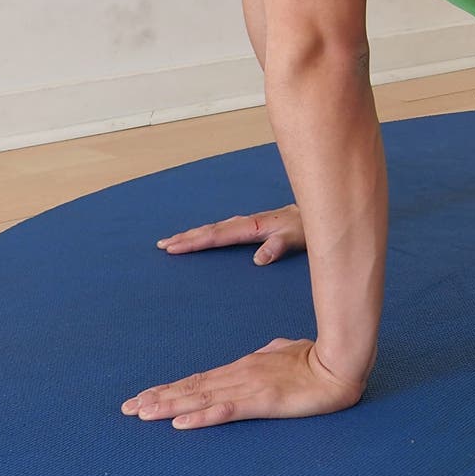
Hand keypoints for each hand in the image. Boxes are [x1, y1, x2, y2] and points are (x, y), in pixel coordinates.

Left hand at [121, 336, 374, 428]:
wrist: (340, 361)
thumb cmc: (317, 356)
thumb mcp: (286, 352)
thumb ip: (271, 354)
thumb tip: (263, 352)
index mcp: (244, 367)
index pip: (199, 380)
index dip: (170, 389)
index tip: (145, 397)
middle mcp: (239, 375)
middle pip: (191, 388)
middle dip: (158, 399)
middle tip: (128, 409)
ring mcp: (249, 388)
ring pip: (201, 398)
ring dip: (169, 407)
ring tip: (142, 414)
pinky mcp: (263, 402)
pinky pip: (226, 411)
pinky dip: (200, 417)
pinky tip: (180, 423)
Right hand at [156, 204, 304, 264]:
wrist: (313, 215)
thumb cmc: (304, 228)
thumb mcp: (295, 239)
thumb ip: (277, 247)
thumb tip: (259, 260)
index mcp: (250, 227)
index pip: (215, 236)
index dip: (193, 242)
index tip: (173, 246)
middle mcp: (244, 223)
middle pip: (208, 231)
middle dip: (185, 237)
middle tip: (162, 245)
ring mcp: (245, 223)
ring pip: (212, 229)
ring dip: (192, 234)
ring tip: (171, 241)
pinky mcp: (248, 226)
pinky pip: (220, 230)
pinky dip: (205, 233)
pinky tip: (199, 237)